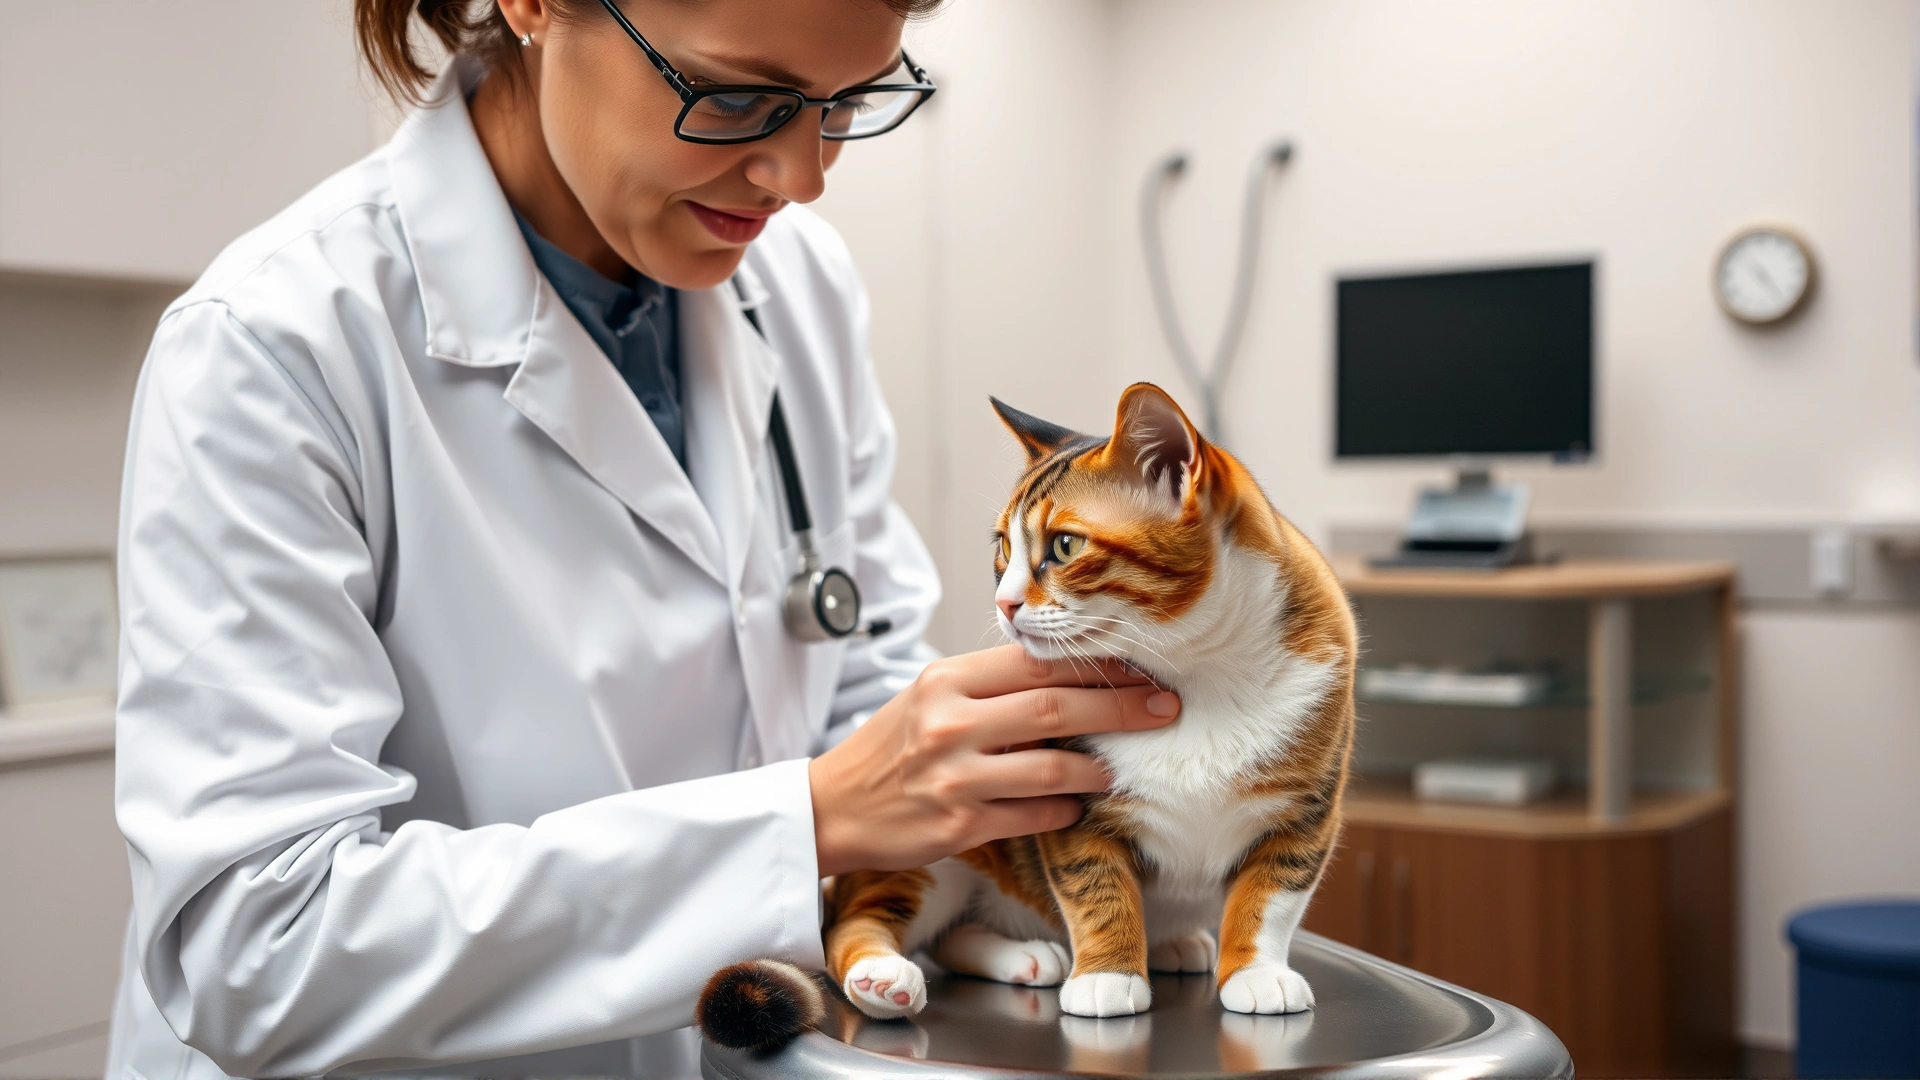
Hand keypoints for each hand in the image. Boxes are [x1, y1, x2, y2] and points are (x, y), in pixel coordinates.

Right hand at [808, 645, 1180, 876]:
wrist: (832, 807)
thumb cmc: (889, 749)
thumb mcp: (928, 697)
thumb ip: (989, 686)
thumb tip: (1066, 675)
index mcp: (946, 681)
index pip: (1036, 661)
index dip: (1096, 662)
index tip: (1140, 665)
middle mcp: (950, 723)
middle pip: (1056, 707)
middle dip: (1122, 706)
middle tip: (1165, 707)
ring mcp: (956, 776)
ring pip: (1052, 768)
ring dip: (1096, 769)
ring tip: (1115, 769)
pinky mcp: (960, 824)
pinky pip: (1034, 816)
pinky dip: (1063, 811)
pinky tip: (1073, 806)